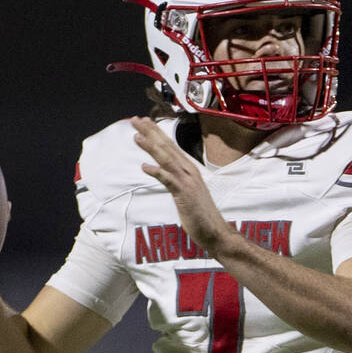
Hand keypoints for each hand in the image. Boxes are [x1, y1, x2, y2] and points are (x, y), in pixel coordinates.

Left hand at [131, 116, 235, 256]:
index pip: (171, 147)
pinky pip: (169, 180)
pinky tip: (144, 166)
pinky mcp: (185, 194)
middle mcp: (189, 171)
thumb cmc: (201, 215)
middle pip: (167, 148)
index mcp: (189, 170)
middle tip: (136, 120)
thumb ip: (178, 180)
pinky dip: (157, 172)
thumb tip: (167, 173)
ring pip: (167, 159)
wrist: (216, 232)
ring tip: (136, 136)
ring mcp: (188, 182)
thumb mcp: (188, 192)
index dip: (157, 134)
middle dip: (151, 133)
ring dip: (151, 147)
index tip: (144, 122)